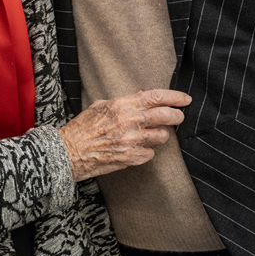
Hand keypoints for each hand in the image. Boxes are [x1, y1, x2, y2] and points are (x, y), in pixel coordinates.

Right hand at [58, 89, 190, 181]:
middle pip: (166, 116)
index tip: (185, 99)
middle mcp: (130, 121)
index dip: (175, 97)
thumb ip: (123, 101)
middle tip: (179, 116)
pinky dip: (147, 151)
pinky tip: (136, 149)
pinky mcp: (131, 158)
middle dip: (177, 116)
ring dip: (160, 135)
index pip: (156, 97)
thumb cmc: (83, 128)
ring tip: (149, 134)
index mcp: (122, 105)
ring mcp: (132, 141)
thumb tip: (142, 96)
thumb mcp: (101, 106)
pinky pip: (150, 154)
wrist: (69, 152)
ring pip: (162, 136)